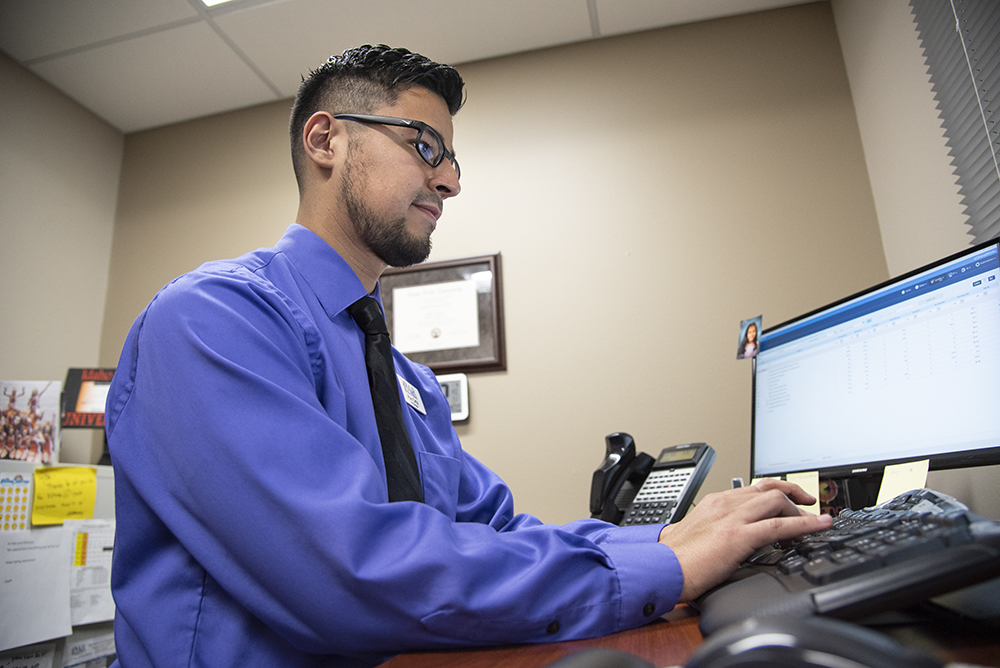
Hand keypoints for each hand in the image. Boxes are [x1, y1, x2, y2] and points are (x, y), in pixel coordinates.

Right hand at [657, 478, 832, 600]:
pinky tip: (819, 526)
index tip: (788, 500)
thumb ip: (704, 531)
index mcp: (714, 503)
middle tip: (809, 507)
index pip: (752, 488)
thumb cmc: (670, 558)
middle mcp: (725, 504)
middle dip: (794, 496)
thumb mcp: (690, 535)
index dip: (776, 492)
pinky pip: (780, 525)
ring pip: (777, 501)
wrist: (661, 568)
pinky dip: (805, 524)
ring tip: (815, 521)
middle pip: (769, 489)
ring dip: (801, 510)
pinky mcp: (739, 536)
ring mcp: (733, 518)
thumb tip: (707, 540)